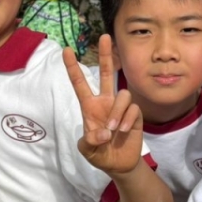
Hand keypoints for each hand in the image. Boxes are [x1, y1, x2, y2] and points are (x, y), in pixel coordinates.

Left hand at [63, 34, 143, 174]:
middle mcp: (106, 102)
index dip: (73, 67)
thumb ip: (90, 142)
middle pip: (107, 73)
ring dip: (117, 112)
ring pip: (122, 94)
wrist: (119, 165)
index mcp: (90, 106)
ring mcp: (120, 107)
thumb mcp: (88, 151)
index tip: (67, 50)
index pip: (80, 83)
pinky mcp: (135, 114)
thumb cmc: (100, 154)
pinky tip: (124, 131)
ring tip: (113, 130)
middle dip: (105, 54)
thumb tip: (104, 132)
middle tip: (104, 36)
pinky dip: (127, 120)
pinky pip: (133, 109)